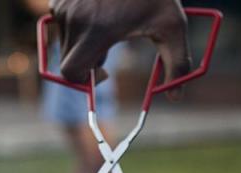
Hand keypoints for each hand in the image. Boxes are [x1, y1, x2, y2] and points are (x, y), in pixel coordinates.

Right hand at [49, 0, 189, 89]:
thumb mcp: (172, 26)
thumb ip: (177, 64)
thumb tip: (176, 96)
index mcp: (98, 30)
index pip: (71, 73)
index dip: (84, 80)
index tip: (104, 73)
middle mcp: (74, 19)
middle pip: (69, 61)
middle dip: (88, 61)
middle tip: (109, 48)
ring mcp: (63, 7)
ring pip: (65, 44)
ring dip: (84, 44)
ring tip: (107, 24)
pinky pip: (62, 26)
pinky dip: (77, 28)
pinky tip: (97, 13)